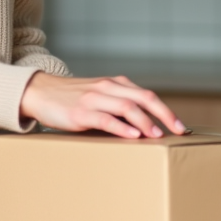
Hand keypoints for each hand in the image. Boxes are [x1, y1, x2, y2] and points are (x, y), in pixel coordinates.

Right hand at [19, 73, 186, 138]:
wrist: (40, 92)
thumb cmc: (72, 98)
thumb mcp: (99, 96)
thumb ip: (118, 105)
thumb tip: (143, 127)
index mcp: (115, 84)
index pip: (147, 95)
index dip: (166, 110)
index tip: (179, 126)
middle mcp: (107, 88)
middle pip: (143, 98)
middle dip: (164, 115)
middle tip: (177, 131)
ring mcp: (94, 99)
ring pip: (127, 107)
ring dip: (145, 122)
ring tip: (157, 136)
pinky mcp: (80, 112)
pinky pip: (106, 118)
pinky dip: (122, 127)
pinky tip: (133, 136)